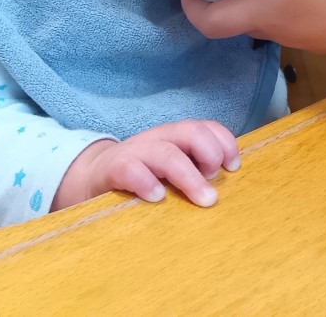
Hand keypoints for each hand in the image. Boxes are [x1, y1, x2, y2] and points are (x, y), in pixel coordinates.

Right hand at [53, 120, 239, 210]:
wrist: (92, 178)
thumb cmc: (143, 176)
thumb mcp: (171, 169)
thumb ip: (195, 170)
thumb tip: (227, 185)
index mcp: (176, 136)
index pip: (205, 127)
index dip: (225, 142)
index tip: (234, 168)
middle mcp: (158, 138)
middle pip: (190, 132)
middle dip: (210, 154)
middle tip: (216, 184)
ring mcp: (135, 152)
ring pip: (166, 153)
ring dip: (189, 176)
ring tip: (204, 199)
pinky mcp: (112, 169)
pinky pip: (129, 169)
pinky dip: (146, 181)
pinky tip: (157, 197)